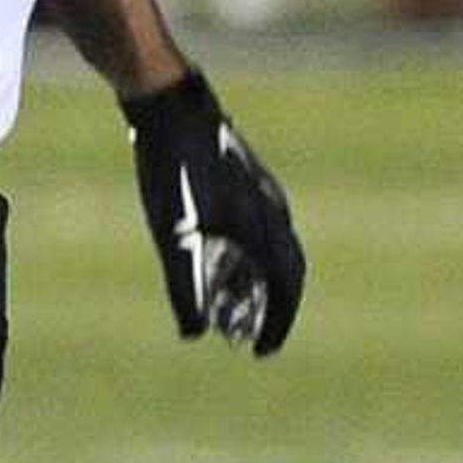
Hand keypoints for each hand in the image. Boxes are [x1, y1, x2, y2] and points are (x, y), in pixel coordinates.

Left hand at [122, 71, 306, 354]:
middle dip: (276, 308)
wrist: (174, 109)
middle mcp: (274, 211)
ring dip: (262, 283)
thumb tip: (192, 333)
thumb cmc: (173, 172)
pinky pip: (263, 229)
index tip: (260, 352)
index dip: (277, 324)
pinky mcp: (248, 180)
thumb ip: (185, 285)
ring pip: (276, 249)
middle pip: (289, 270)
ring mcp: (264, 193)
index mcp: (265, 227)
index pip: (286, 287)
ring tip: (236, 306)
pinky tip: (222, 259)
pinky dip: (252, 258)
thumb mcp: (173, 235)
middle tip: (256, 337)